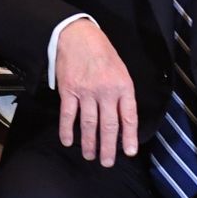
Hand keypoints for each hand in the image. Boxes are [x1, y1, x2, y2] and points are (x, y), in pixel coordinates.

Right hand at [54, 18, 138, 165]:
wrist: (76, 35)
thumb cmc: (101, 52)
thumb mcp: (120, 69)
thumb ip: (121, 92)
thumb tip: (121, 116)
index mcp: (123, 86)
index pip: (128, 116)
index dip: (129, 136)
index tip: (129, 152)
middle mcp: (106, 91)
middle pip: (108, 125)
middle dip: (108, 147)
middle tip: (107, 162)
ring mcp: (86, 92)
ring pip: (89, 124)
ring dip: (89, 143)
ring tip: (90, 156)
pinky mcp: (68, 91)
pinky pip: (68, 115)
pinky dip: (67, 130)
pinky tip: (67, 141)